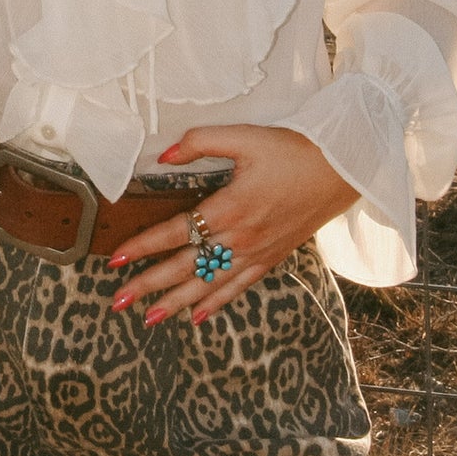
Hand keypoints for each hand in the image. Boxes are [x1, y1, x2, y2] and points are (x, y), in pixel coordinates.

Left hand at [106, 126, 358, 327]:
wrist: (340, 170)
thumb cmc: (291, 150)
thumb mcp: (244, 137)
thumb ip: (200, 142)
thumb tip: (164, 155)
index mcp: (229, 208)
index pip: (176, 232)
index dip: (144, 246)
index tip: (116, 258)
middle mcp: (240, 238)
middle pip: (186, 267)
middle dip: (149, 285)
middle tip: (117, 301)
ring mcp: (256, 253)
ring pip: (209, 285)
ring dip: (176, 302)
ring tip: (149, 318)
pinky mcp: (271, 258)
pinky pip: (239, 287)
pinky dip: (216, 303)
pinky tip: (197, 317)